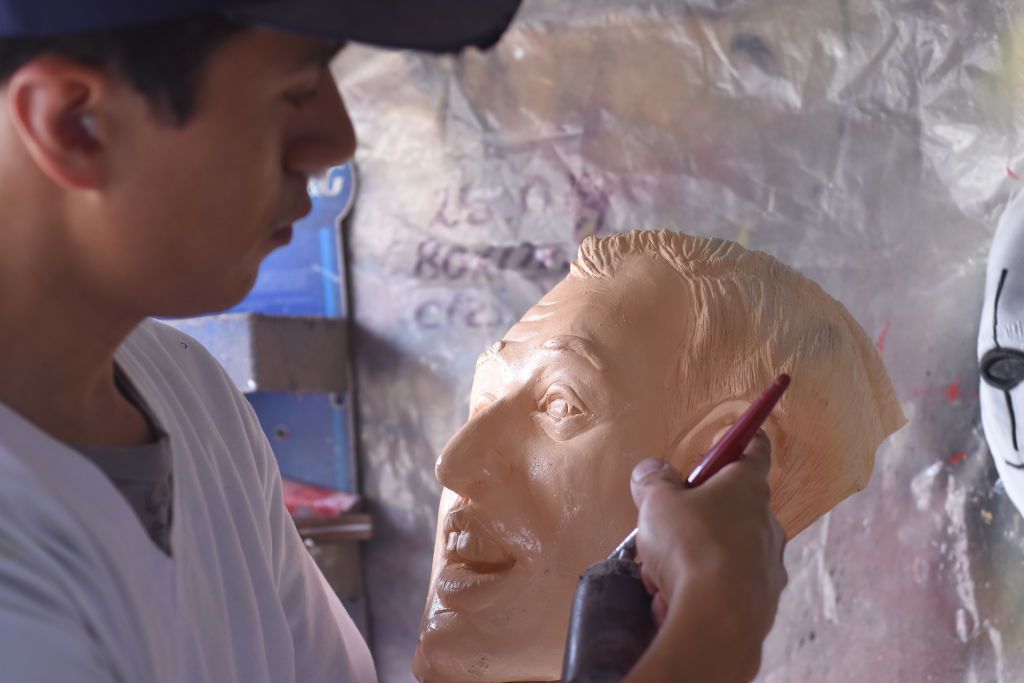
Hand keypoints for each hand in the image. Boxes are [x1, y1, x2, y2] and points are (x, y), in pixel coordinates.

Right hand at [623, 432, 787, 682]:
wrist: (717, 622)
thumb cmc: (691, 547)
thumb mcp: (657, 503)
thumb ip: (653, 481)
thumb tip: (652, 469)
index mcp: (747, 487)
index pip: (754, 450)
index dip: (744, 438)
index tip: (739, 432)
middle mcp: (767, 522)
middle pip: (734, 505)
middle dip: (699, 513)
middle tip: (666, 525)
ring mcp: (768, 565)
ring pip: (727, 550)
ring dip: (695, 557)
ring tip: (662, 574)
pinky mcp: (763, 603)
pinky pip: (727, 588)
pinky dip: (702, 590)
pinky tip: (675, 601)